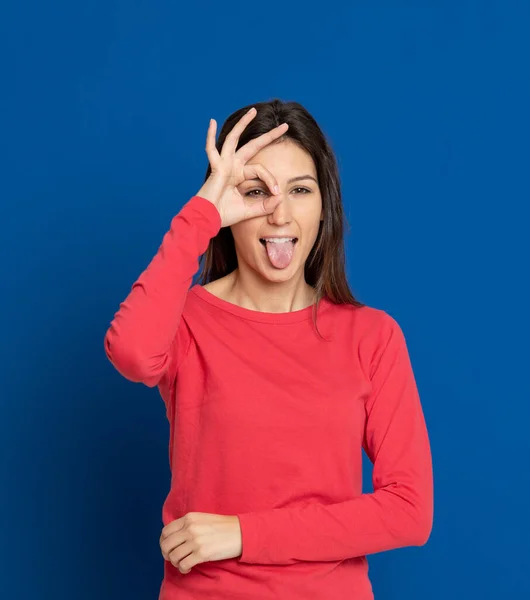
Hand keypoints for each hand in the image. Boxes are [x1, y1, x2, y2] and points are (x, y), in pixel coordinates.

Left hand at [160, 512, 241, 573]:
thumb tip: (174, 537)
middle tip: (174, 558)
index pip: (165, 531)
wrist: (240, 532)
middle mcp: (190, 528)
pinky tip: (189, 568)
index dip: (164, 542)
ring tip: (183, 563)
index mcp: (189, 518)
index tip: (168, 548)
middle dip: (167, 554)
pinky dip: (183, 569)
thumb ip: (188, 525)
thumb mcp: (202, 519)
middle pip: (166, 545)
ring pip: (173, 556)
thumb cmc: (222, 526)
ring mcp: (195, 541)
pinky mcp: (202, 553)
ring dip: (176, 563)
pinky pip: (183, 565)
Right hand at [196, 107, 288, 227]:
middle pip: (253, 146)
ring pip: (234, 139)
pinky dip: (209, 135)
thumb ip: (266, 205)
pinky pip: (211, 149)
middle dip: (268, 136)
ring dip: (243, 124)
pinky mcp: (216, 167)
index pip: (261, 170)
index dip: (271, 180)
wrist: (209, 219)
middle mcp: (233, 166)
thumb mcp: (251, 209)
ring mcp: (224, 164)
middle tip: (284, 126)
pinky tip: (212, 121)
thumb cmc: (225, 214)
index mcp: (240, 175)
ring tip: (253, 111)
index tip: (277, 193)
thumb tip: (280, 198)